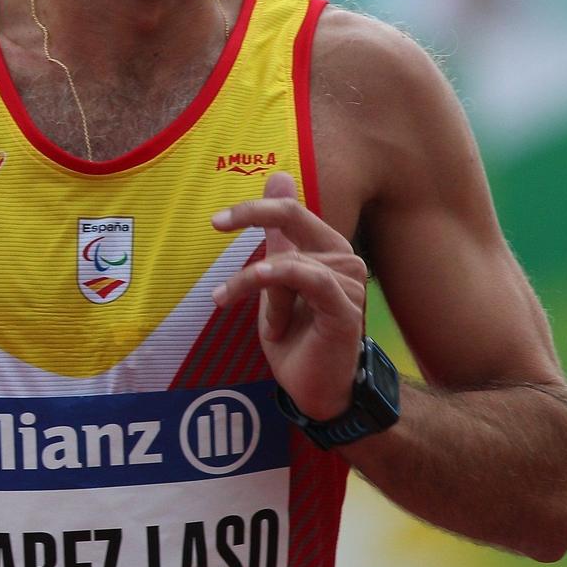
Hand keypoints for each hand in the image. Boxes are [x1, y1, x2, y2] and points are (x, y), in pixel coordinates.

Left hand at [211, 170, 368, 418]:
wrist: (318, 389)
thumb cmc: (296, 337)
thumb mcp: (274, 282)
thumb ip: (277, 236)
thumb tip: (278, 177)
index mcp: (328, 250)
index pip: (293, 213)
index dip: (256, 208)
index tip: (217, 220)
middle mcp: (345, 260)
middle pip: (294, 222)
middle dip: (253, 217)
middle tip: (216, 222)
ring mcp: (350, 285)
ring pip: (288, 262)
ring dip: (255, 287)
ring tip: (253, 317)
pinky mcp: (346, 309)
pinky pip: (309, 280)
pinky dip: (279, 278)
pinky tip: (257, 278)